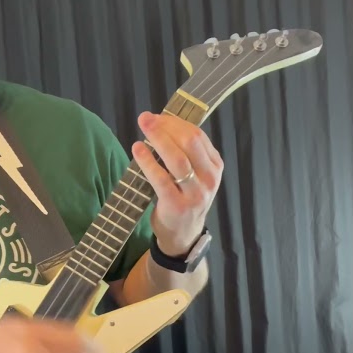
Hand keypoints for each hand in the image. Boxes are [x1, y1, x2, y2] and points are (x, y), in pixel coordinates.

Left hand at [131, 112, 223, 256]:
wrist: (183, 235)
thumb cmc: (185, 199)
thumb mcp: (195, 176)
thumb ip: (185, 153)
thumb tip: (160, 124)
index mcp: (215, 166)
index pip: (197, 136)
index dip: (176, 123)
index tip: (157, 117)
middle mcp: (209, 179)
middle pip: (190, 143)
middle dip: (166, 126)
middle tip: (146, 118)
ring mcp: (195, 194)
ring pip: (178, 159)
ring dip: (158, 139)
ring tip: (143, 128)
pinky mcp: (177, 205)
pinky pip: (161, 179)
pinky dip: (148, 162)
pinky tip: (137, 150)